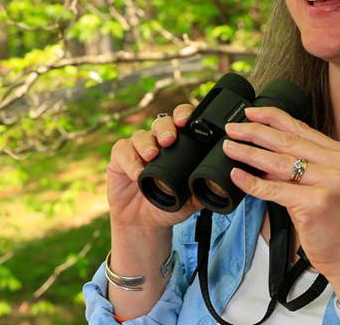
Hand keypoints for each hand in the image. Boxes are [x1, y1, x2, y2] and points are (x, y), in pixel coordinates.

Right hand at [107, 103, 201, 229]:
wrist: (145, 223)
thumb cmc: (169, 204)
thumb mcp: (191, 200)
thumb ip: (204, 190)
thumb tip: (220, 185)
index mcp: (178, 144)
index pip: (182, 121)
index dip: (184, 116)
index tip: (187, 122)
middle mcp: (157, 141)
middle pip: (162, 122)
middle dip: (166, 128)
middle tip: (169, 139)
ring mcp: (138, 148)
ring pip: (141, 135)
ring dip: (146, 143)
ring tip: (152, 155)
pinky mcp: (119, 158)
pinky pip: (123, 151)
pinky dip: (130, 161)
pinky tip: (137, 173)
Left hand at [223, 107, 339, 302]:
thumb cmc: (333, 222)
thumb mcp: (323, 184)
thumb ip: (300, 166)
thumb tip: (263, 153)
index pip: (300, 127)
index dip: (272, 117)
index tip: (249, 112)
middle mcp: (338, 164)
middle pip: (287, 141)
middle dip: (255, 132)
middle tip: (232, 128)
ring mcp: (329, 182)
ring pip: (278, 163)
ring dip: (248, 153)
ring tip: (229, 148)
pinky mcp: (316, 203)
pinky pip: (274, 189)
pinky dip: (252, 183)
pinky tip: (237, 175)